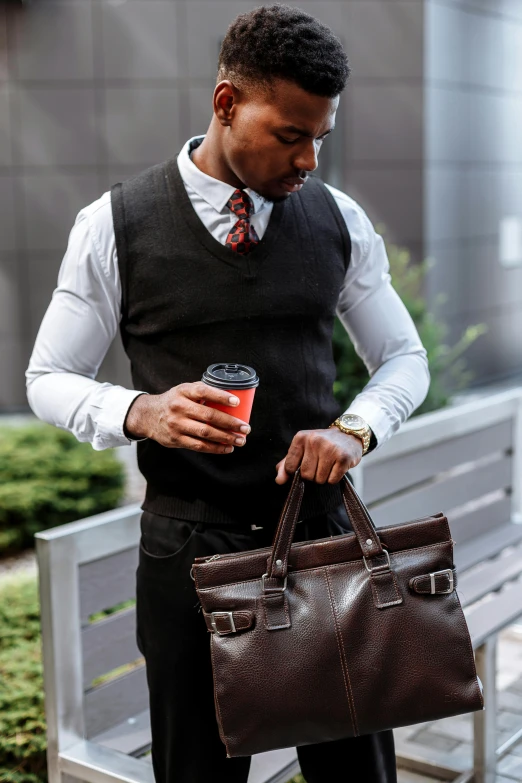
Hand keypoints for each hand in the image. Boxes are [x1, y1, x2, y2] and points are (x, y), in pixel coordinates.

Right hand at [124, 382, 250, 452]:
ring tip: (240, 440)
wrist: (148, 415)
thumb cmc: (174, 401)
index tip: (237, 402)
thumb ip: (203, 391)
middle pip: (208, 416)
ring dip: (226, 438)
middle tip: (245, 428)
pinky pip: (199, 446)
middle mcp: (179, 407)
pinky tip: (227, 448)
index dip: (221, 396)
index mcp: (183, 391)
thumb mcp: (184, 390)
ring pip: (205, 433)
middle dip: (230, 423)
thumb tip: (232, 396)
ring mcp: (176, 425)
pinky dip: (215, 448)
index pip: (204, 391)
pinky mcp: (176, 439)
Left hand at [275, 427, 362, 484]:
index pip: (290, 467)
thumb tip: (279, 480)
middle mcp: (314, 441)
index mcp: (301, 438)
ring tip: (329, 464)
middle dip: (313, 474)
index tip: (306, 463)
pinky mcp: (343, 457)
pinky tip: (337, 466)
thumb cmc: (322, 444)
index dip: (297, 471)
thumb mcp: (302, 448)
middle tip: (321, 463)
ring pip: (319, 479)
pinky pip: (332, 480)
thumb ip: (287, 463)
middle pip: (306, 475)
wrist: (348, 434)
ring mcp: (329, 448)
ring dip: (324, 476)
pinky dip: (334, 478)